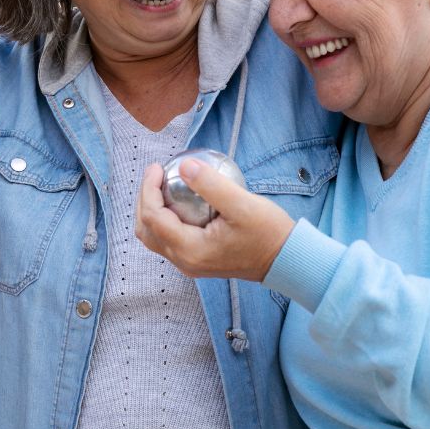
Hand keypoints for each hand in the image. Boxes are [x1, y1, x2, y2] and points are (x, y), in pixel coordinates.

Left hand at [135, 160, 294, 281]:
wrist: (285, 260)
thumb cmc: (267, 233)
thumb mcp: (242, 204)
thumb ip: (211, 185)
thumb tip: (184, 165)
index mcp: (190, 250)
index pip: (153, 217)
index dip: (148, 188)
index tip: (158, 166)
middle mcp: (184, 261)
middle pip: (146, 229)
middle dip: (144, 199)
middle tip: (155, 173)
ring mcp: (189, 263)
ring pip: (154, 236)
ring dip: (151, 209)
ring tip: (161, 184)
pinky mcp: (196, 260)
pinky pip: (168, 239)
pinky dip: (164, 218)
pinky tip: (176, 199)